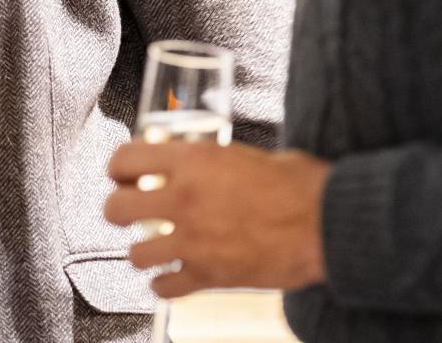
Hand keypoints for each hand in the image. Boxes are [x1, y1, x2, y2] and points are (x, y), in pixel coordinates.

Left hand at [104, 141, 330, 296]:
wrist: (325, 224)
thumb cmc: (298, 184)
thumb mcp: (247, 154)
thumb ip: (215, 159)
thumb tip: (203, 161)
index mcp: (192, 160)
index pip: (125, 158)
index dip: (117, 166)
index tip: (120, 173)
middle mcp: (183, 199)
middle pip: (116, 208)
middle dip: (117, 209)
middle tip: (128, 210)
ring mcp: (193, 241)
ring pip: (135, 253)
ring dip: (141, 250)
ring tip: (153, 246)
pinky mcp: (209, 276)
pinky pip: (164, 288)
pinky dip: (164, 285)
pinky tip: (172, 276)